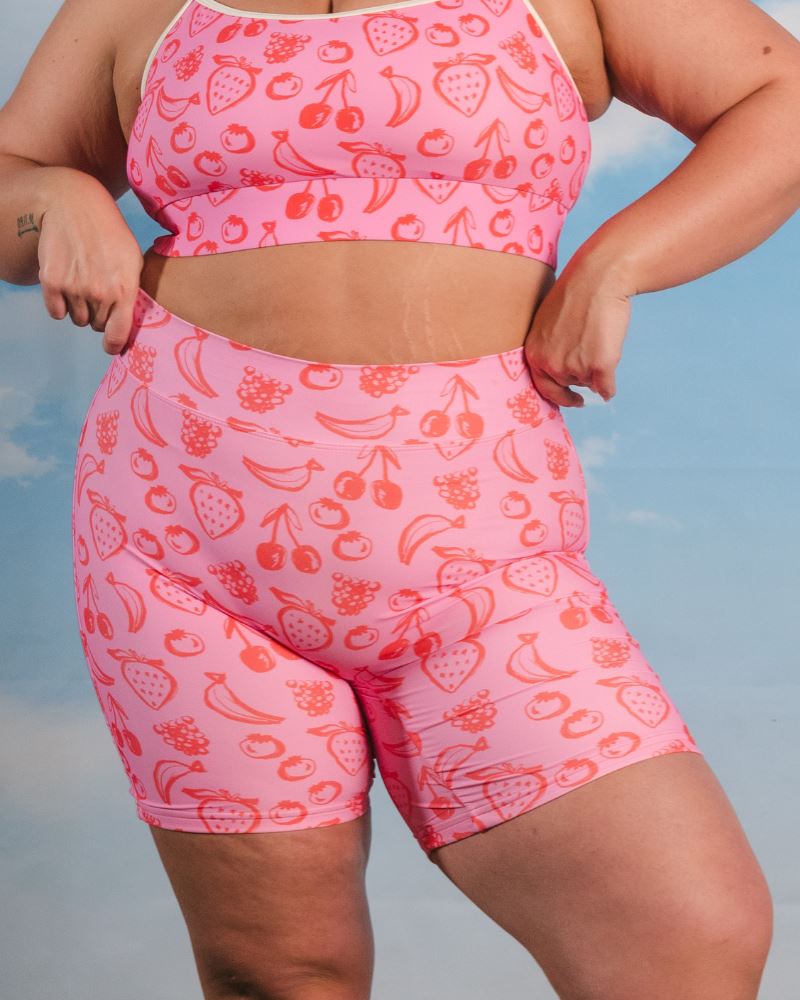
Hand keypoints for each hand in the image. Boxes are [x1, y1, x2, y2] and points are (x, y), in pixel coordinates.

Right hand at [36, 168, 143, 353]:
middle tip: (98, 292)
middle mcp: (99, 293)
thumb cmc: (110, 233)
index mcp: (125, 289)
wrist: (75, 206)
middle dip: (98, 315)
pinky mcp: (52, 282)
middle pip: (96, 325)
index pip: (118, 334)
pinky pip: (56, 312)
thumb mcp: (134, 260)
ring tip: (83, 283)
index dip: (114, 344)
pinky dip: (60, 304)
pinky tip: (67, 284)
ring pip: (77, 319)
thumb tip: (132, 322)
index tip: (111, 346)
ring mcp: (74, 288)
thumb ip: (133, 292)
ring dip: (80, 308)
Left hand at [523, 255, 633, 406]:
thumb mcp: (547, 322)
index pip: (543, 386)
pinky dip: (609, 388)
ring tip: (599, 340)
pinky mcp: (599, 366)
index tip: (572, 399)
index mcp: (534, 353)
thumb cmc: (576, 294)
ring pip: (588, 383)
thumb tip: (560, 368)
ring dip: (595, 371)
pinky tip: (610, 384)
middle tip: (590, 362)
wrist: (598, 278)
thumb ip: (549, 347)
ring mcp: (575, 367)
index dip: (559, 395)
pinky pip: (606, 388)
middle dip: (579, 375)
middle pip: (568, 384)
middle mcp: (551, 365)